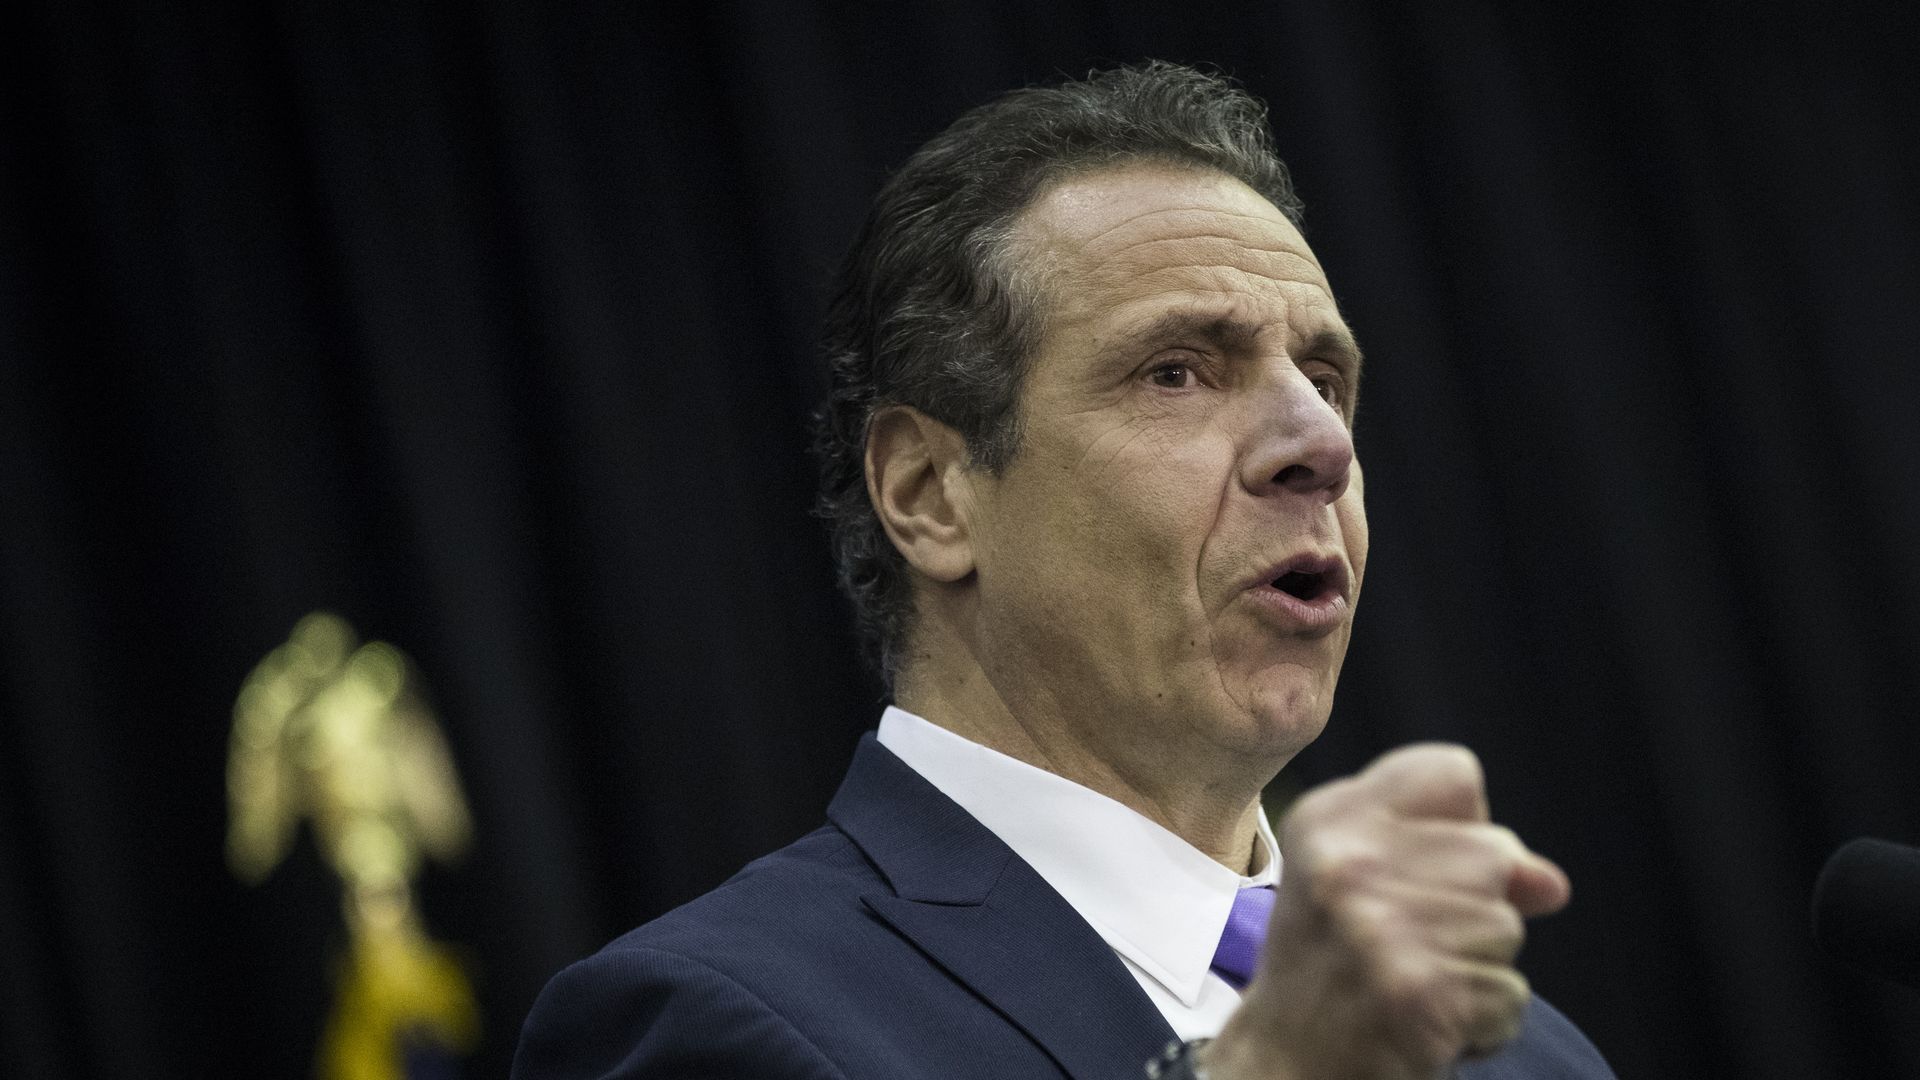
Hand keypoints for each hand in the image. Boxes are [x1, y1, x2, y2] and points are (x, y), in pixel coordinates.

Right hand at [1203, 744, 1569, 1079]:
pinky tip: (1425, 1025)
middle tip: (1407, 945)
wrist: (1284, 1065)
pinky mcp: (1415, 992)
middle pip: (1497, 854)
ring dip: (1476, 972)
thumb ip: (1458, 857)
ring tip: (1412, 985)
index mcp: (1330, 818)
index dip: (1461, 826)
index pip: (1454, 772)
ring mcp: (1379, 928)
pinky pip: (1510, 996)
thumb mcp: (1365, 881)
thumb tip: (1551, 886)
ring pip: (1508, 928)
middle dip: (1475, 909)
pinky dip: (1482, 1024)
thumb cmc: (1332, 965)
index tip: (1420, 871)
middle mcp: (1347, 862)